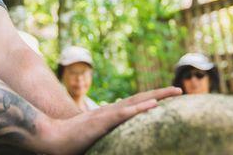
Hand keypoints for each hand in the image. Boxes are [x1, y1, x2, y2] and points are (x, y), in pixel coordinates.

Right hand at [39, 86, 181, 154]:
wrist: (52, 138)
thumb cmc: (70, 142)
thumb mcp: (95, 139)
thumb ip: (107, 137)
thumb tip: (118, 143)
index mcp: (110, 115)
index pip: (135, 104)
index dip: (152, 99)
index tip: (168, 98)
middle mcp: (111, 111)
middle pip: (140, 98)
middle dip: (161, 93)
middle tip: (181, 90)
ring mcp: (107, 115)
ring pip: (136, 102)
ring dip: (157, 96)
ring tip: (175, 91)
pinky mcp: (101, 122)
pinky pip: (124, 114)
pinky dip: (139, 108)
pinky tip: (153, 105)